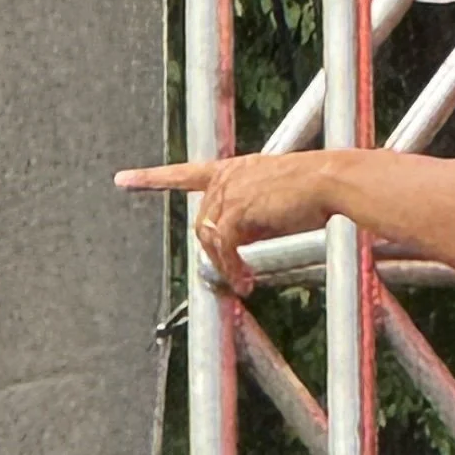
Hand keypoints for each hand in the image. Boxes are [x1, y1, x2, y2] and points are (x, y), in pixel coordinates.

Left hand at [116, 151, 338, 296]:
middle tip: (238, 279)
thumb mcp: (272, 205)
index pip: (185, 173)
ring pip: (210, 239)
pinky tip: (246, 282)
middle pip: (203, 224)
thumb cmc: (314, 193)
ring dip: (225, 266)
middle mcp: (225, 177)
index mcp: (232, 169)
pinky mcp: (237, 210)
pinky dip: (232, 268)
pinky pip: (224, 247)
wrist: (330, 182)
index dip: (152, 178)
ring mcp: (228, 191)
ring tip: (244, 284)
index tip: (124, 180)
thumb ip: (249, 221)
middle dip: (216, 255)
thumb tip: (233, 251)